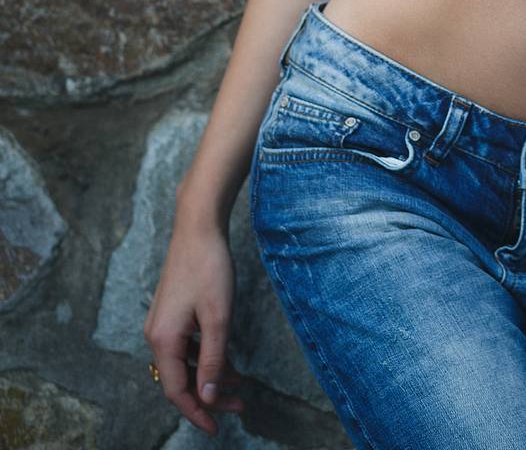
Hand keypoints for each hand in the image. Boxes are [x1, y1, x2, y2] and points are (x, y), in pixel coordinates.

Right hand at [143, 218, 246, 435]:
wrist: (198, 225)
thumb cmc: (209, 267)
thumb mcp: (218, 317)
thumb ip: (213, 360)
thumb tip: (208, 397)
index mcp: (163, 340)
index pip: (176, 390)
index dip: (197, 413)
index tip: (217, 429)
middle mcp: (156, 335)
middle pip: (181, 379)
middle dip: (210, 395)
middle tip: (240, 404)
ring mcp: (162, 322)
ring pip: (185, 363)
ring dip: (210, 375)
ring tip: (240, 382)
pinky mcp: (171, 311)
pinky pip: (186, 346)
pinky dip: (206, 356)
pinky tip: (227, 358)